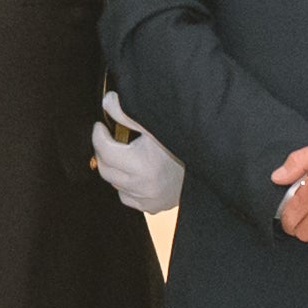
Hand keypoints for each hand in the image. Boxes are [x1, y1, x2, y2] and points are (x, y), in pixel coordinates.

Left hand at [89, 98, 185, 214]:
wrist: (209, 162)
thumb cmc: (182, 141)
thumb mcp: (154, 124)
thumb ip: (127, 113)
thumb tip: (107, 101)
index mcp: (142, 164)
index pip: (104, 150)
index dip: (98, 135)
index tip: (100, 126)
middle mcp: (143, 186)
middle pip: (105, 169)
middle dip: (103, 152)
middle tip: (109, 138)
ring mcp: (147, 199)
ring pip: (114, 184)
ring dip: (115, 169)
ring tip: (126, 154)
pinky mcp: (152, 207)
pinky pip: (127, 197)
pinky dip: (127, 186)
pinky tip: (137, 173)